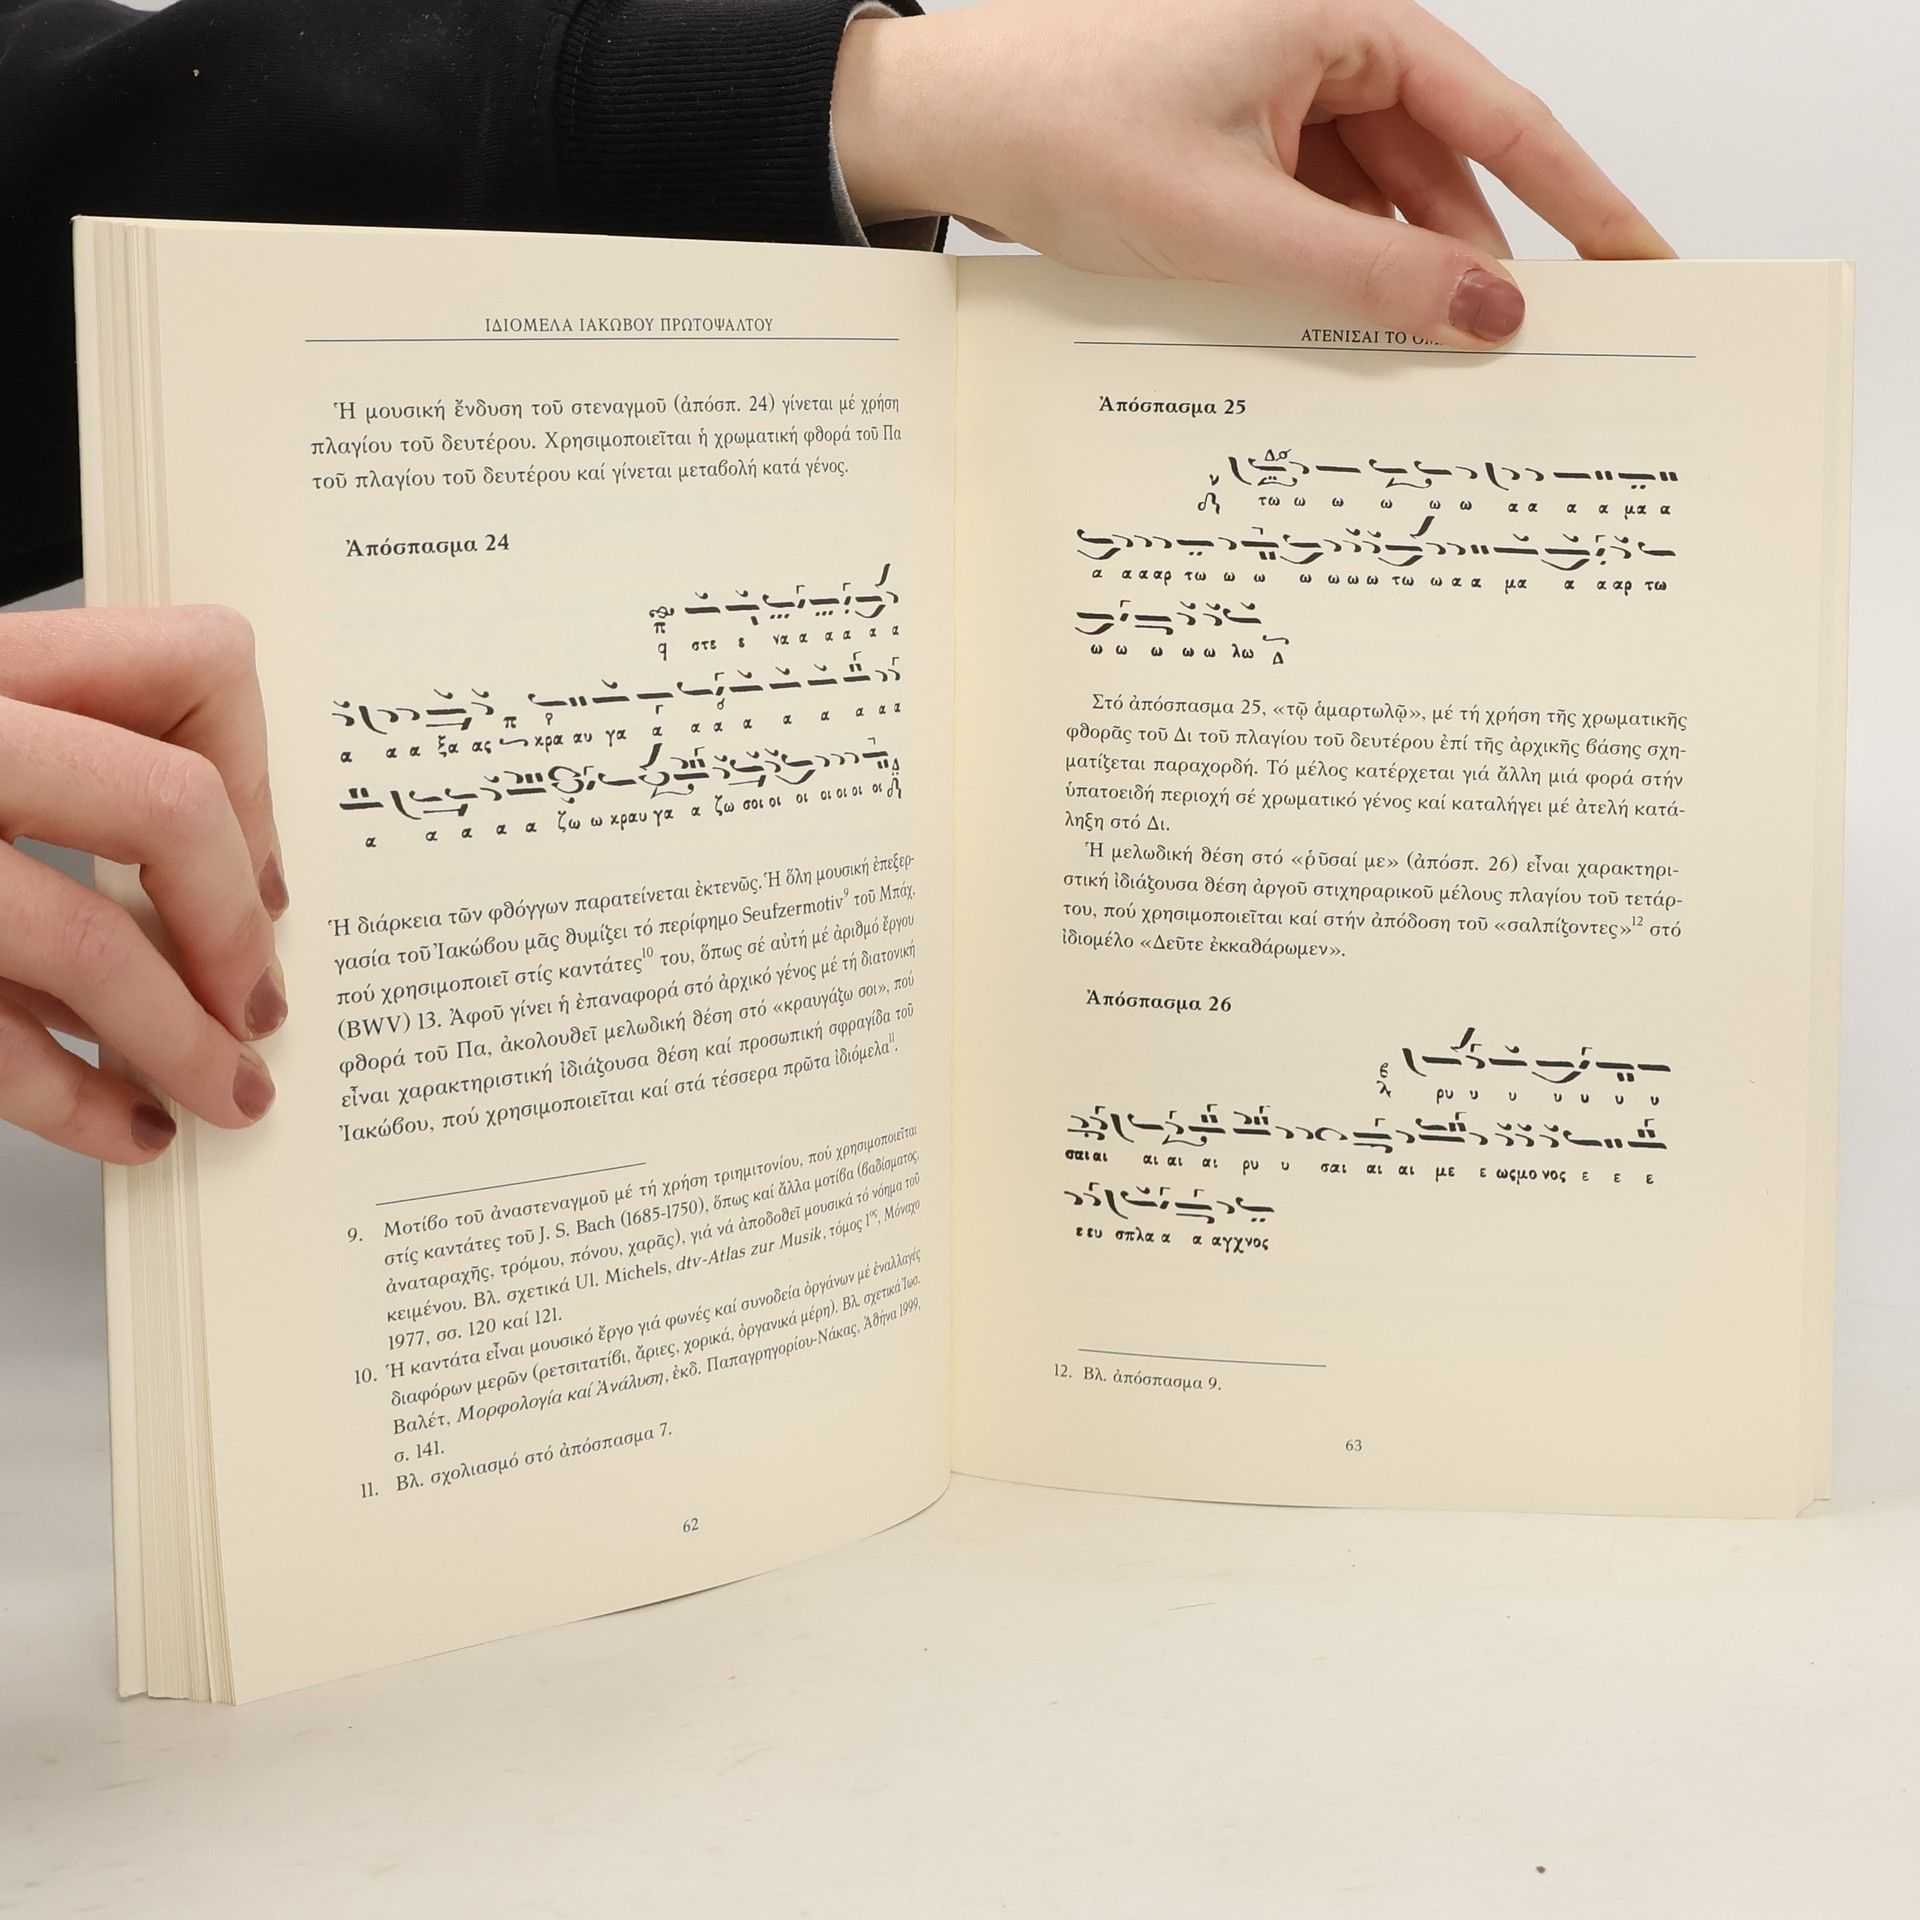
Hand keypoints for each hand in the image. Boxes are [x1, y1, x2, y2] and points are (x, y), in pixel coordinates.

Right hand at [0, 605, 284, 1164]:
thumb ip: (61, 777)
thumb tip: (234, 891)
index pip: (194, 666)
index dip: (263, 782)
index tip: (269, 872)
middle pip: (168, 806)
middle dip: (238, 929)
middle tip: (260, 1004)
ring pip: (84, 936)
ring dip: (181, 1042)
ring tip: (222, 1095)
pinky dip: (75, 1101)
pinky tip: (120, 1126)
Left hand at [832, 0, 1672, 343]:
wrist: (945, 125)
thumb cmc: (1066, 133)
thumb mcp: (1239, 224)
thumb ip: (1373, 279)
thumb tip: (1492, 315)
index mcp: (1345, 25)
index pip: (1505, 121)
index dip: (1584, 203)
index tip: (1645, 265)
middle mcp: (1325, 50)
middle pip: (1444, 173)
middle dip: (1476, 266)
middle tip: (1530, 360)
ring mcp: (1280, 101)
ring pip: (1378, 205)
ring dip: (1396, 283)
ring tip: (1423, 372)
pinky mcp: (1237, 147)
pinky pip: (1318, 215)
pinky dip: (1334, 276)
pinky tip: (1341, 341)